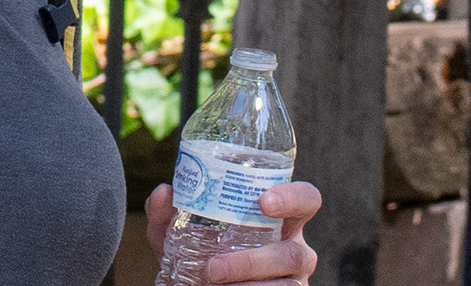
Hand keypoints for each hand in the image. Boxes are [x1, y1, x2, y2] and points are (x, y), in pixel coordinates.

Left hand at [144, 178, 320, 280]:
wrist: (193, 283)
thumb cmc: (196, 251)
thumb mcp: (177, 232)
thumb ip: (167, 212)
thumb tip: (164, 193)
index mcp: (278, 219)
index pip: (306, 199)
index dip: (294, 197)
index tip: (263, 202)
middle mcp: (293, 248)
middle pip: (296, 253)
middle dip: (254, 262)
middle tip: (213, 267)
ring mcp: (293, 280)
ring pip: (288, 285)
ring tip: (211, 283)